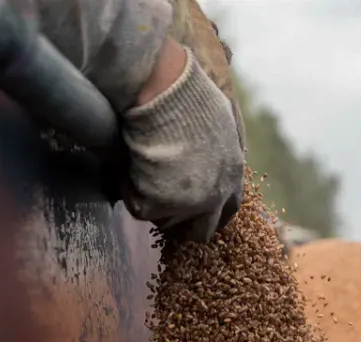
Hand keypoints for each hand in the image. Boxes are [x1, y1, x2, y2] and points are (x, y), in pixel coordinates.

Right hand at [120, 0, 245, 242]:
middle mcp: (215, 196)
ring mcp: (186, 205)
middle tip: (163, 204)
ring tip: (143, 170)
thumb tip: (216, 156)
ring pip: (166, 220)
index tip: (196, 206)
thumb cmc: (190, 96)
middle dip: (183, 222)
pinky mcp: (156, 206)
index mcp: (233, 176)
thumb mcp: (223, 119)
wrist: (164, 92)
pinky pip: (138, 207)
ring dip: (155, 202)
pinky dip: (129, 190)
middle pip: (201, 230)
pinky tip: (128, 165)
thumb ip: (224, 147)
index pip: (228, 208)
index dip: (211, 210)